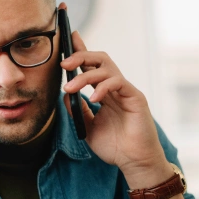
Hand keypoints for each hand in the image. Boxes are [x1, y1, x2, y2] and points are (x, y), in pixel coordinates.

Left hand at [59, 7, 167, 186]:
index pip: (91, 65)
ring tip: (70, 88)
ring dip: (85, 75)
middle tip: (63, 64)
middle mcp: (115, 87)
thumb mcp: (87, 127)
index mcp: (104, 92)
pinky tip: (94, 99)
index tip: (67, 36)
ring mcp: (126, 91)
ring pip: (107, 68)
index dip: (80, 49)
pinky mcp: (136, 97)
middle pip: (99, 59)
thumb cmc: (114, 147)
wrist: (134, 162)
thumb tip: (65, 94)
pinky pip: (118, 82)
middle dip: (80, 56)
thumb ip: (78, 110)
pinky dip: (104, 88)